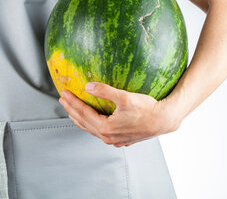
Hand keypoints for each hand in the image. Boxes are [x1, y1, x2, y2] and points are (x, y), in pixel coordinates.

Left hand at [59, 82, 181, 147]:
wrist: (164, 120)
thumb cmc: (147, 109)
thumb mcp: (124, 97)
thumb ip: (104, 91)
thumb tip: (88, 86)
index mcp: (105, 128)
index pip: (83, 113)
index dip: (72, 102)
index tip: (64, 92)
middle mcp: (108, 137)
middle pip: (84, 122)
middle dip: (72, 110)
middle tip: (63, 99)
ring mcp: (114, 140)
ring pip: (91, 129)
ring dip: (80, 119)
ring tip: (72, 110)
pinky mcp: (121, 139)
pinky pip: (101, 132)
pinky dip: (92, 125)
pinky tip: (92, 120)